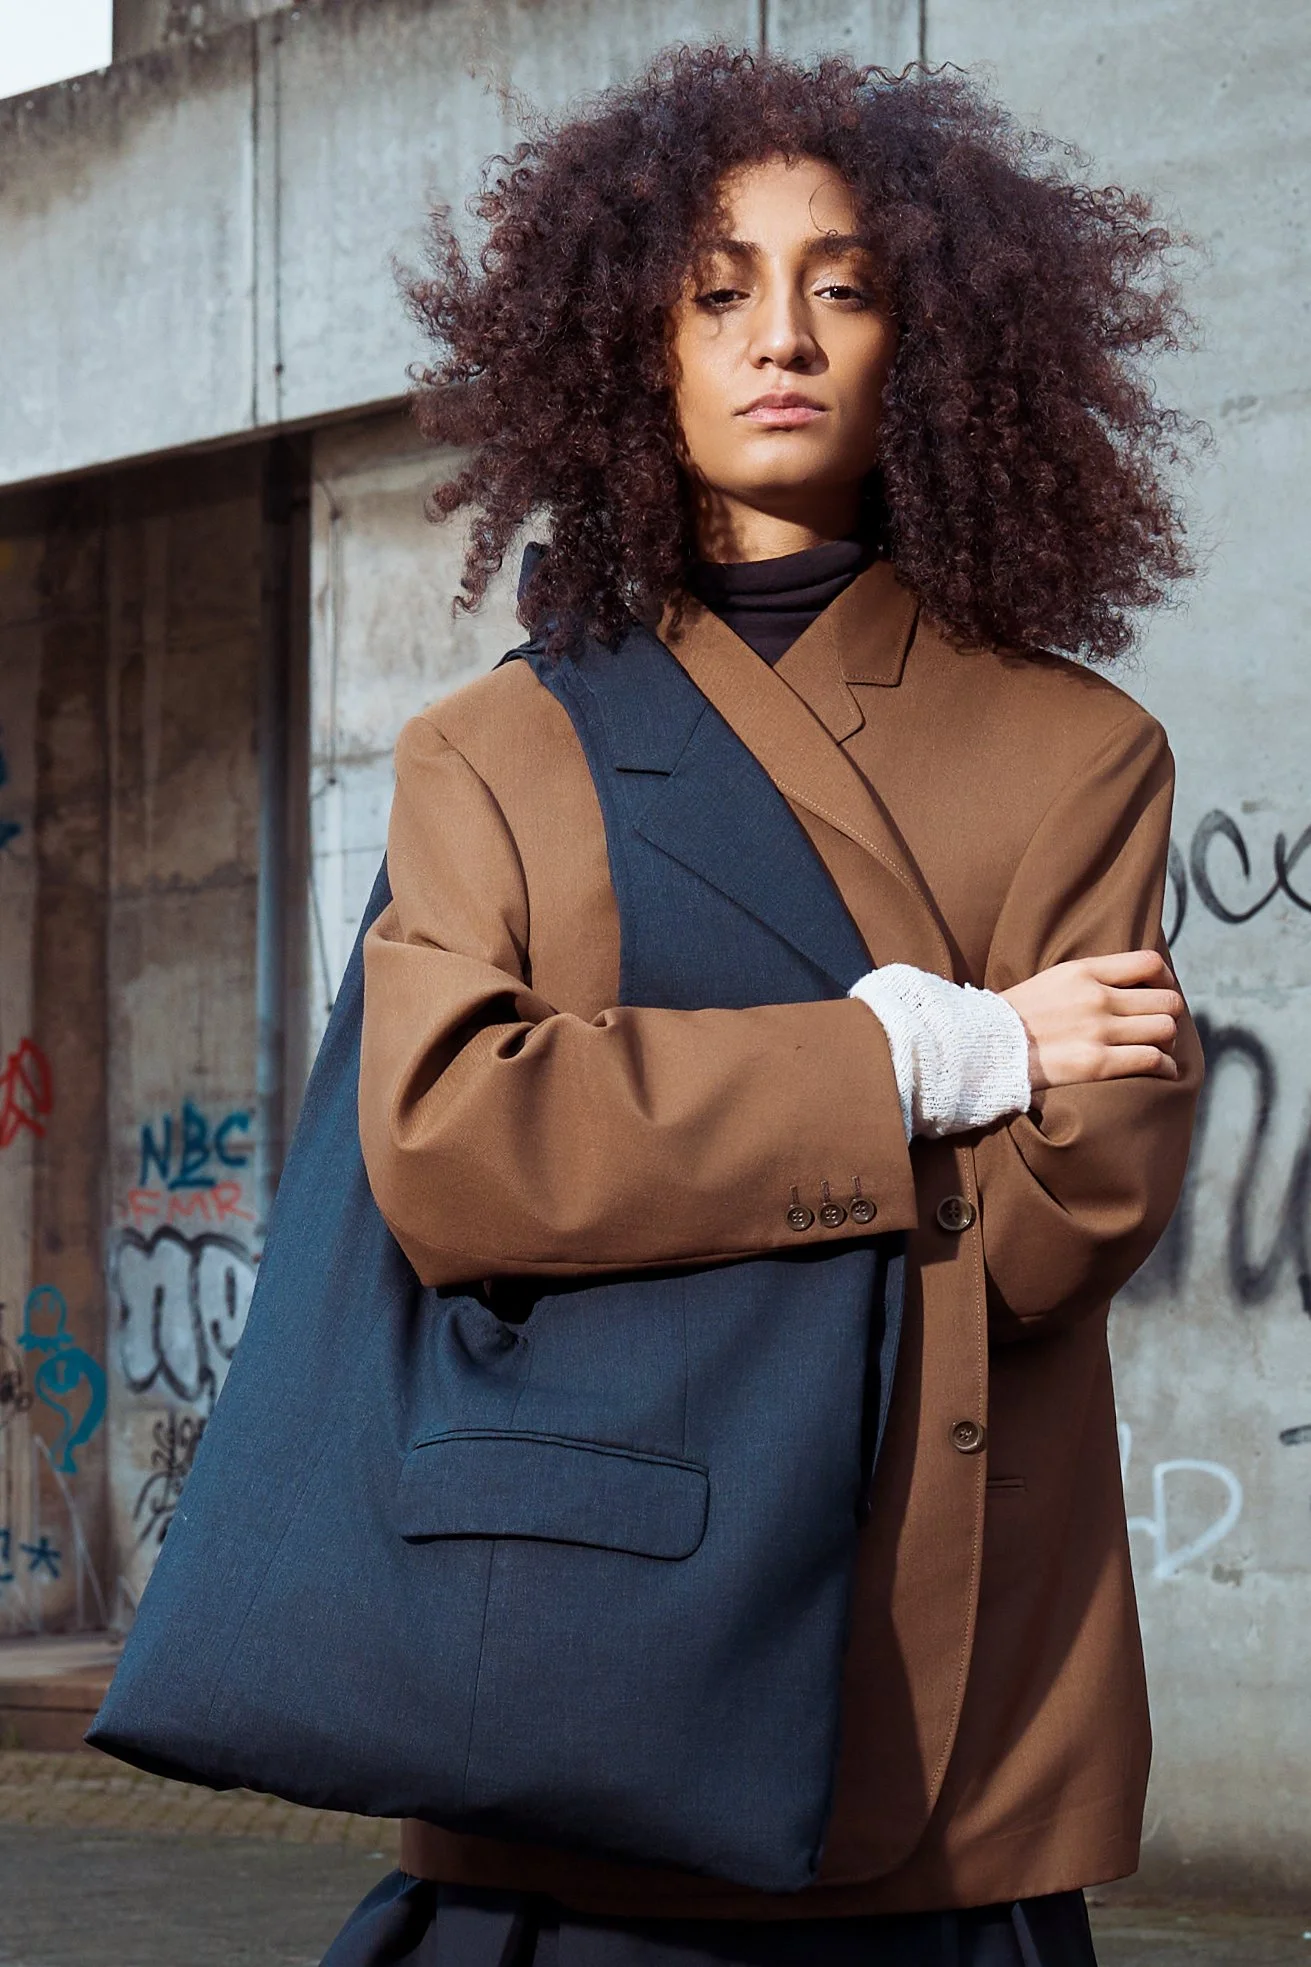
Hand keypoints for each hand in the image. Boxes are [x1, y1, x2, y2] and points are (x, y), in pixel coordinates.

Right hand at [1001, 950, 1183, 1091]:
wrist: (981, 1049)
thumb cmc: (1011, 1020)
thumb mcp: (1049, 982)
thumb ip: (1086, 980)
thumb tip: (1122, 986)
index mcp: (1083, 971)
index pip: (1150, 963)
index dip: (1166, 980)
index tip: (1160, 993)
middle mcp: (1097, 997)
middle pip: (1167, 1000)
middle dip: (1168, 1015)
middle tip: (1158, 1028)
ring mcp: (1098, 1031)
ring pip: (1165, 1030)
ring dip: (1168, 1042)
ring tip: (1158, 1050)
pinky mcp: (1097, 1064)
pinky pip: (1153, 1061)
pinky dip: (1166, 1068)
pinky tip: (1162, 1072)